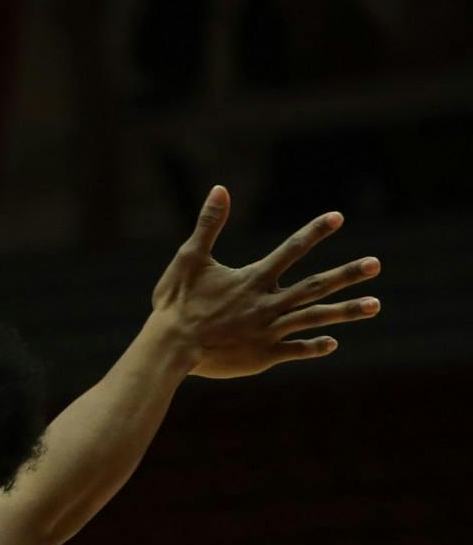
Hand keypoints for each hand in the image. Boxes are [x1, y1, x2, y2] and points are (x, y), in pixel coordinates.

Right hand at [149, 186, 381, 378]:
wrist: (170, 347)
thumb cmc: (176, 303)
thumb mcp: (189, 258)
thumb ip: (208, 224)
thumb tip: (220, 189)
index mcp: (253, 280)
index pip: (291, 250)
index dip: (315, 232)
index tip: (338, 217)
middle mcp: (267, 304)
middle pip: (315, 287)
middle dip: (347, 274)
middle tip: (376, 263)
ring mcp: (268, 331)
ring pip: (315, 319)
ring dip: (347, 311)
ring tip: (376, 304)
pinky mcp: (263, 355)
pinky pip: (296, 349)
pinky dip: (315, 346)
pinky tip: (333, 342)